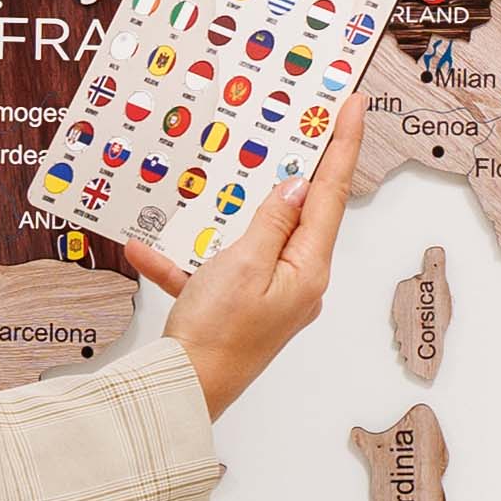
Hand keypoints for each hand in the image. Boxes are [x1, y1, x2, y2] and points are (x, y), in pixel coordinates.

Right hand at [123, 120, 355, 420]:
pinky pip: (211, 272)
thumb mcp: (243, 265)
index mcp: (307, 269)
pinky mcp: (235, 310)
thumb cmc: (217, 337)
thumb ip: (271, 222)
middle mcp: (295, 282)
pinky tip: (146, 250)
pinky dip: (183, 260)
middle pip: (298, 214)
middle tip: (300, 124)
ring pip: (252, 239)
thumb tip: (297, 188)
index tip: (354, 104)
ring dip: (227, 216)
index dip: (342, 145)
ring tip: (216, 182)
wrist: (180, 396)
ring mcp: (266, 297)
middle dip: (293, 171)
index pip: (330, 194)